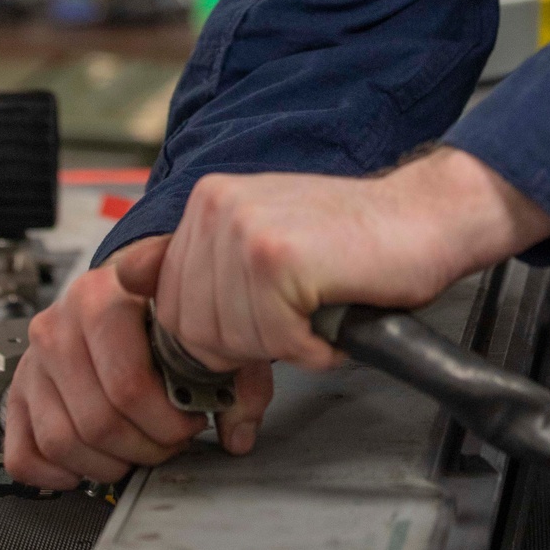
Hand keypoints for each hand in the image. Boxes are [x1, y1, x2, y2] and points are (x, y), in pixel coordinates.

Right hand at [3, 250, 273, 488]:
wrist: (122, 287)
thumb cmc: (161, 306)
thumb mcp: (206, 321)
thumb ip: (235, 372)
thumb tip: (238, 430)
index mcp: (102, 297)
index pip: (128, 385)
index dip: (168, 421)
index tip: (194, 421)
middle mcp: (59, 326)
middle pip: (98, 420)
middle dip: (146, 447)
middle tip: (172, 442)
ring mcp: (35, 361)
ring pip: (63, 442)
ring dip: (109, 463)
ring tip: (139, 449)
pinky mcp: (20, 392)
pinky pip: (24, 453)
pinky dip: (58, 472)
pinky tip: (92, 462)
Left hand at [117, 148, 549, 375]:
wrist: (419, 218)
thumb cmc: (349, 241)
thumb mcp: (260, 240)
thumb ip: (205, 266)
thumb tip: (130, 280)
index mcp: (206, 201)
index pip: (171, 304)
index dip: (217, 337)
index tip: (255, 335)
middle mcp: (216, 206)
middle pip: (194, 329)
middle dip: (249, 346)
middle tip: (295, 325)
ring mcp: (245, 229)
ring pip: (233, 339)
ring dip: (285, 345)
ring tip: (316, 312)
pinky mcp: (278, 258)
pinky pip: (276, 342)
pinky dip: (313, 349)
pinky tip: (332, 317)